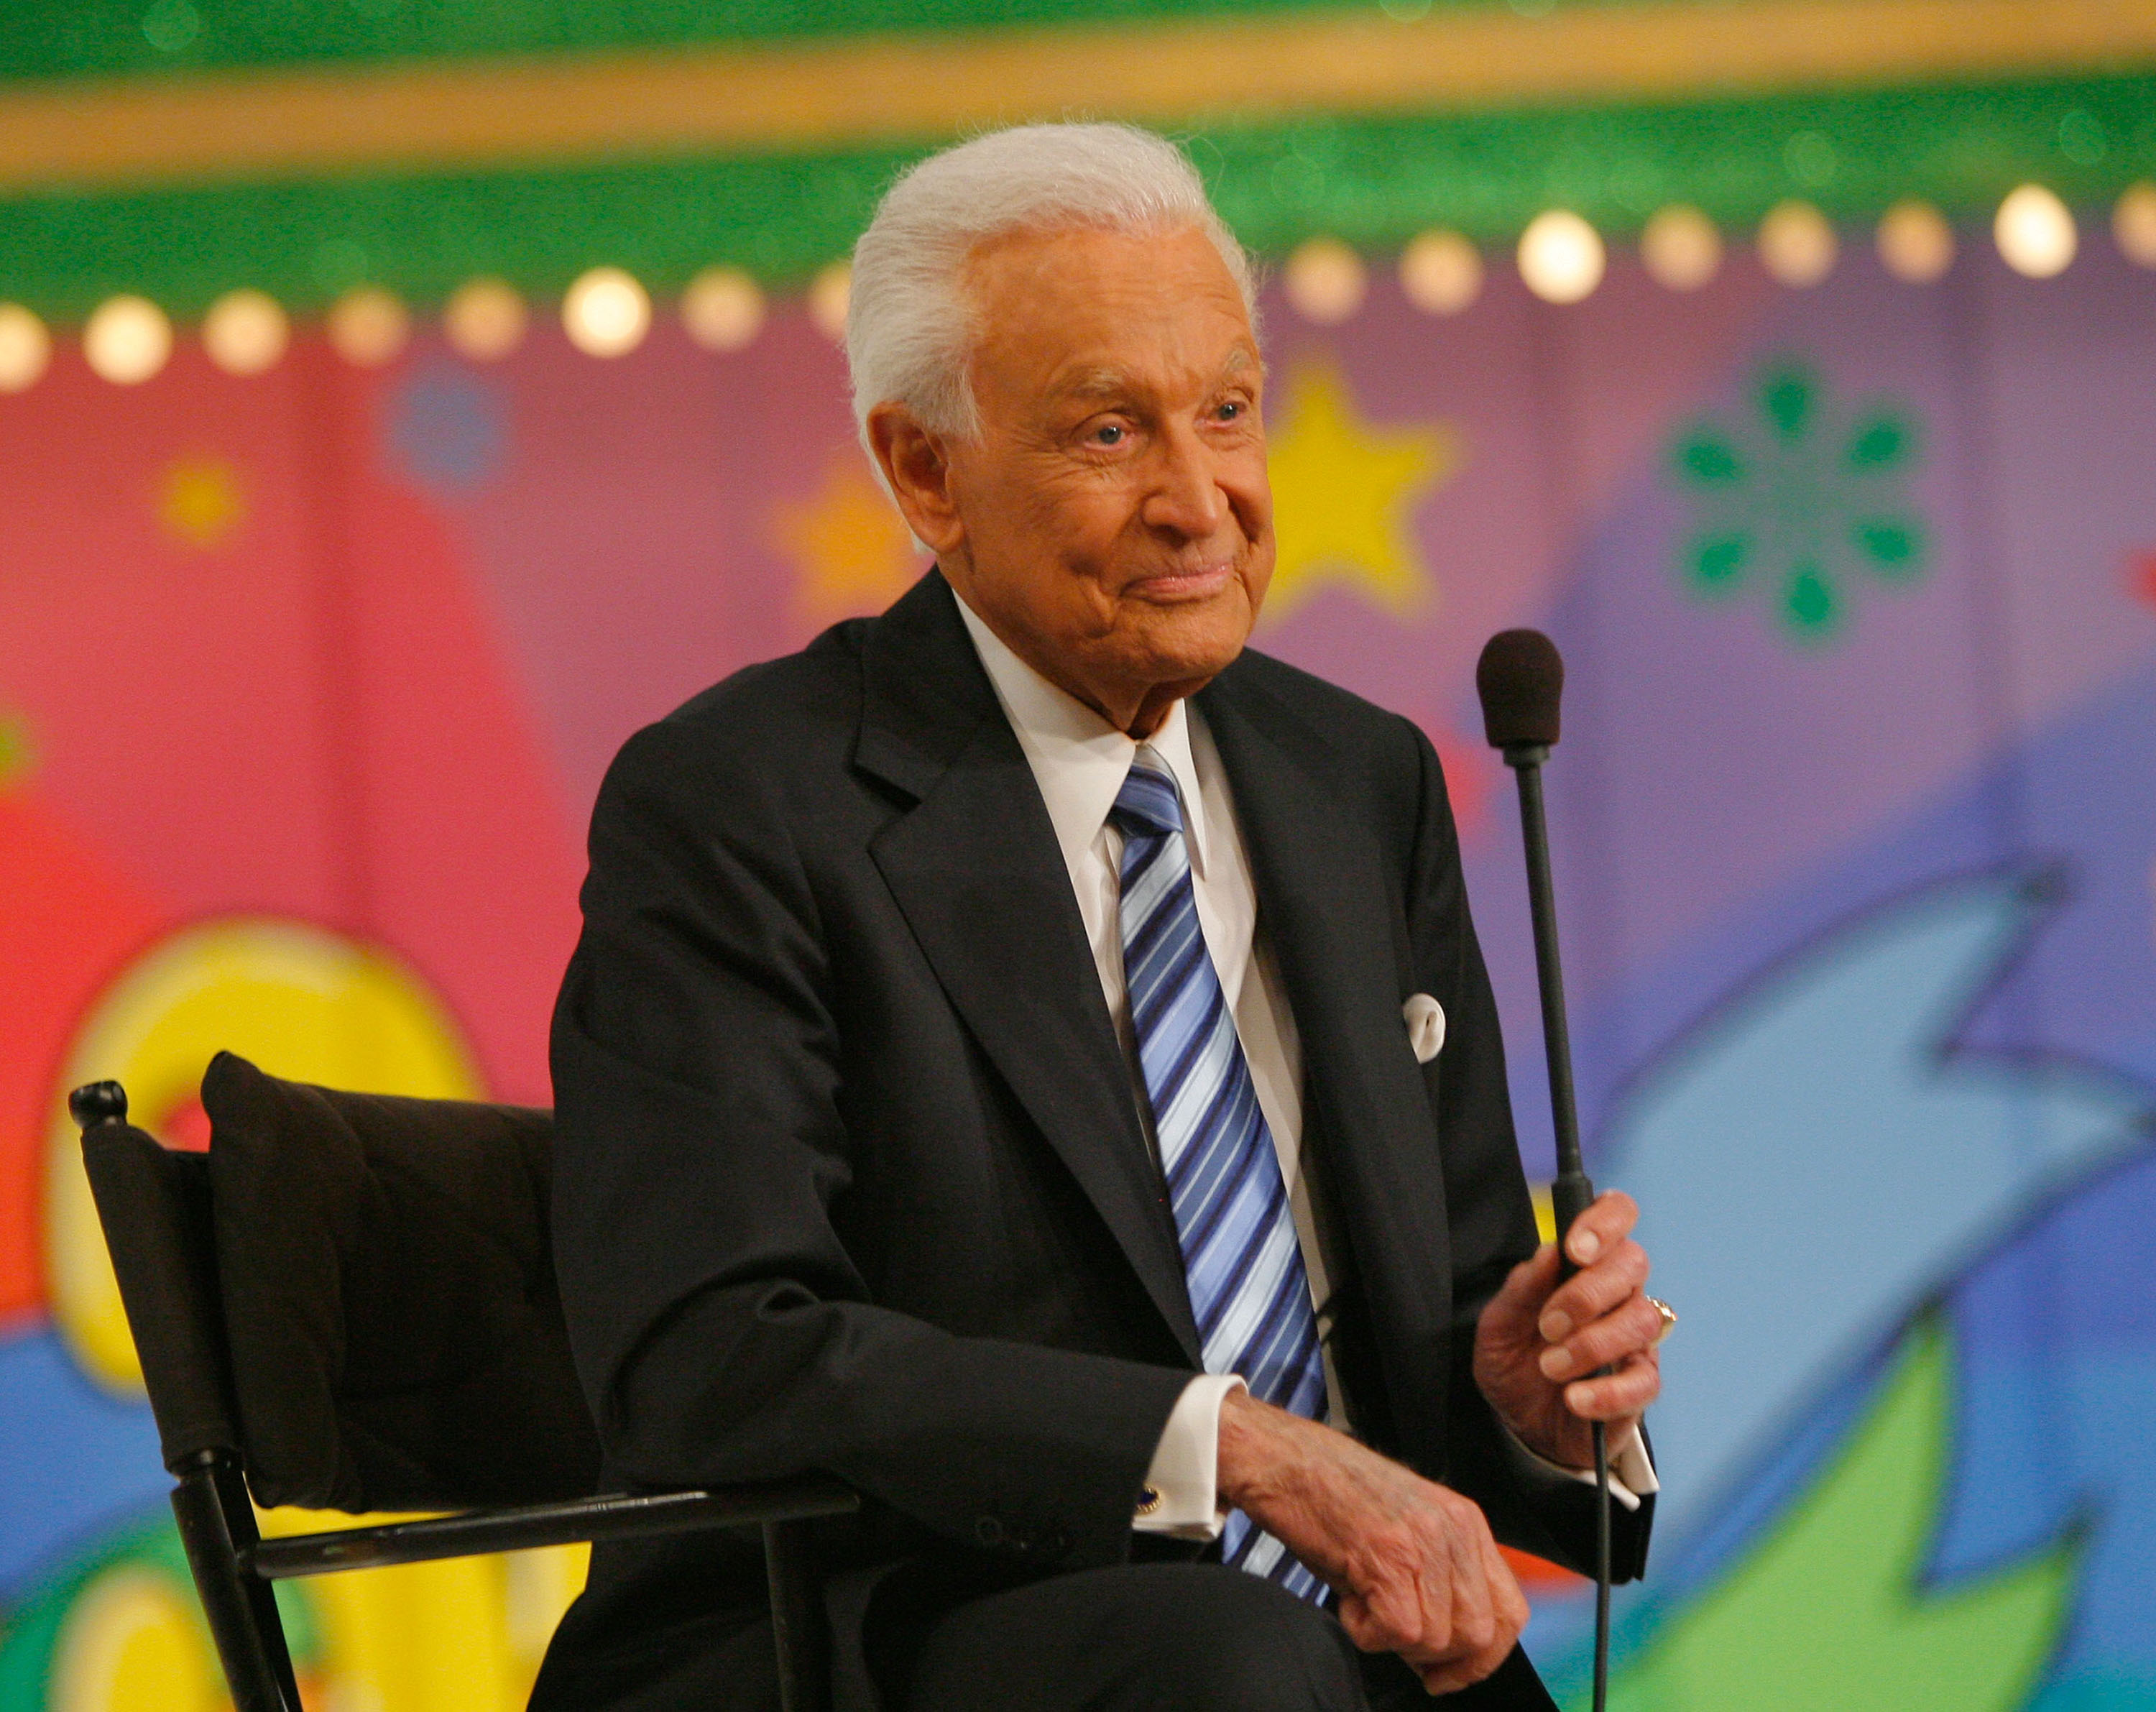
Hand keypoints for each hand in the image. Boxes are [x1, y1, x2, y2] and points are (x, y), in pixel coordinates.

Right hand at [1216, 1389, 1527, 1693]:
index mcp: (1464, 1522)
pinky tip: (1349, 1601)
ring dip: (1394, 1641)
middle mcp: (1454, 1529)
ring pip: (1438, 1639)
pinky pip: (1399, 1632)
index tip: (1447, 1672)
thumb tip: (1445, 1648)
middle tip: (1392, 1636)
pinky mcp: (1387, 1555)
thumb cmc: (1330, 1495)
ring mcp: (1423, 1541)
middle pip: (1480, 1634)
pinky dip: (1368, 1633)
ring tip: (1361, 1601)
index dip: (1483, 1657)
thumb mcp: (1403, 1531)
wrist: (1282, 1460)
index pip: (1511, 1612)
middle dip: (1436, 1656)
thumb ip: (1437, 1578)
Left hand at [1472, 1190, 1660, 1471]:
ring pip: (1640, 1319)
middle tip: (1548, 1325)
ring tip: (1551, 1368)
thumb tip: (1546, 1252)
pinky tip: (1576, 1399)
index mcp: (1584, 1266)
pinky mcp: (1641, 1385)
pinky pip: (1644, 1380)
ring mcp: (1634, 1339)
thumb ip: (1519, 1289)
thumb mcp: (1497, 1327)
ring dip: (1591, 1344)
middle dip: (1587, 1294)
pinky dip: (1607, 1391)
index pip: (1617, 1216)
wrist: (1521, 1427)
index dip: (1604, 1221)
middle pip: (1633, 1263)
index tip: (1574, 1249)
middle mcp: (1617, 1294)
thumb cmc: (1514, 1364)